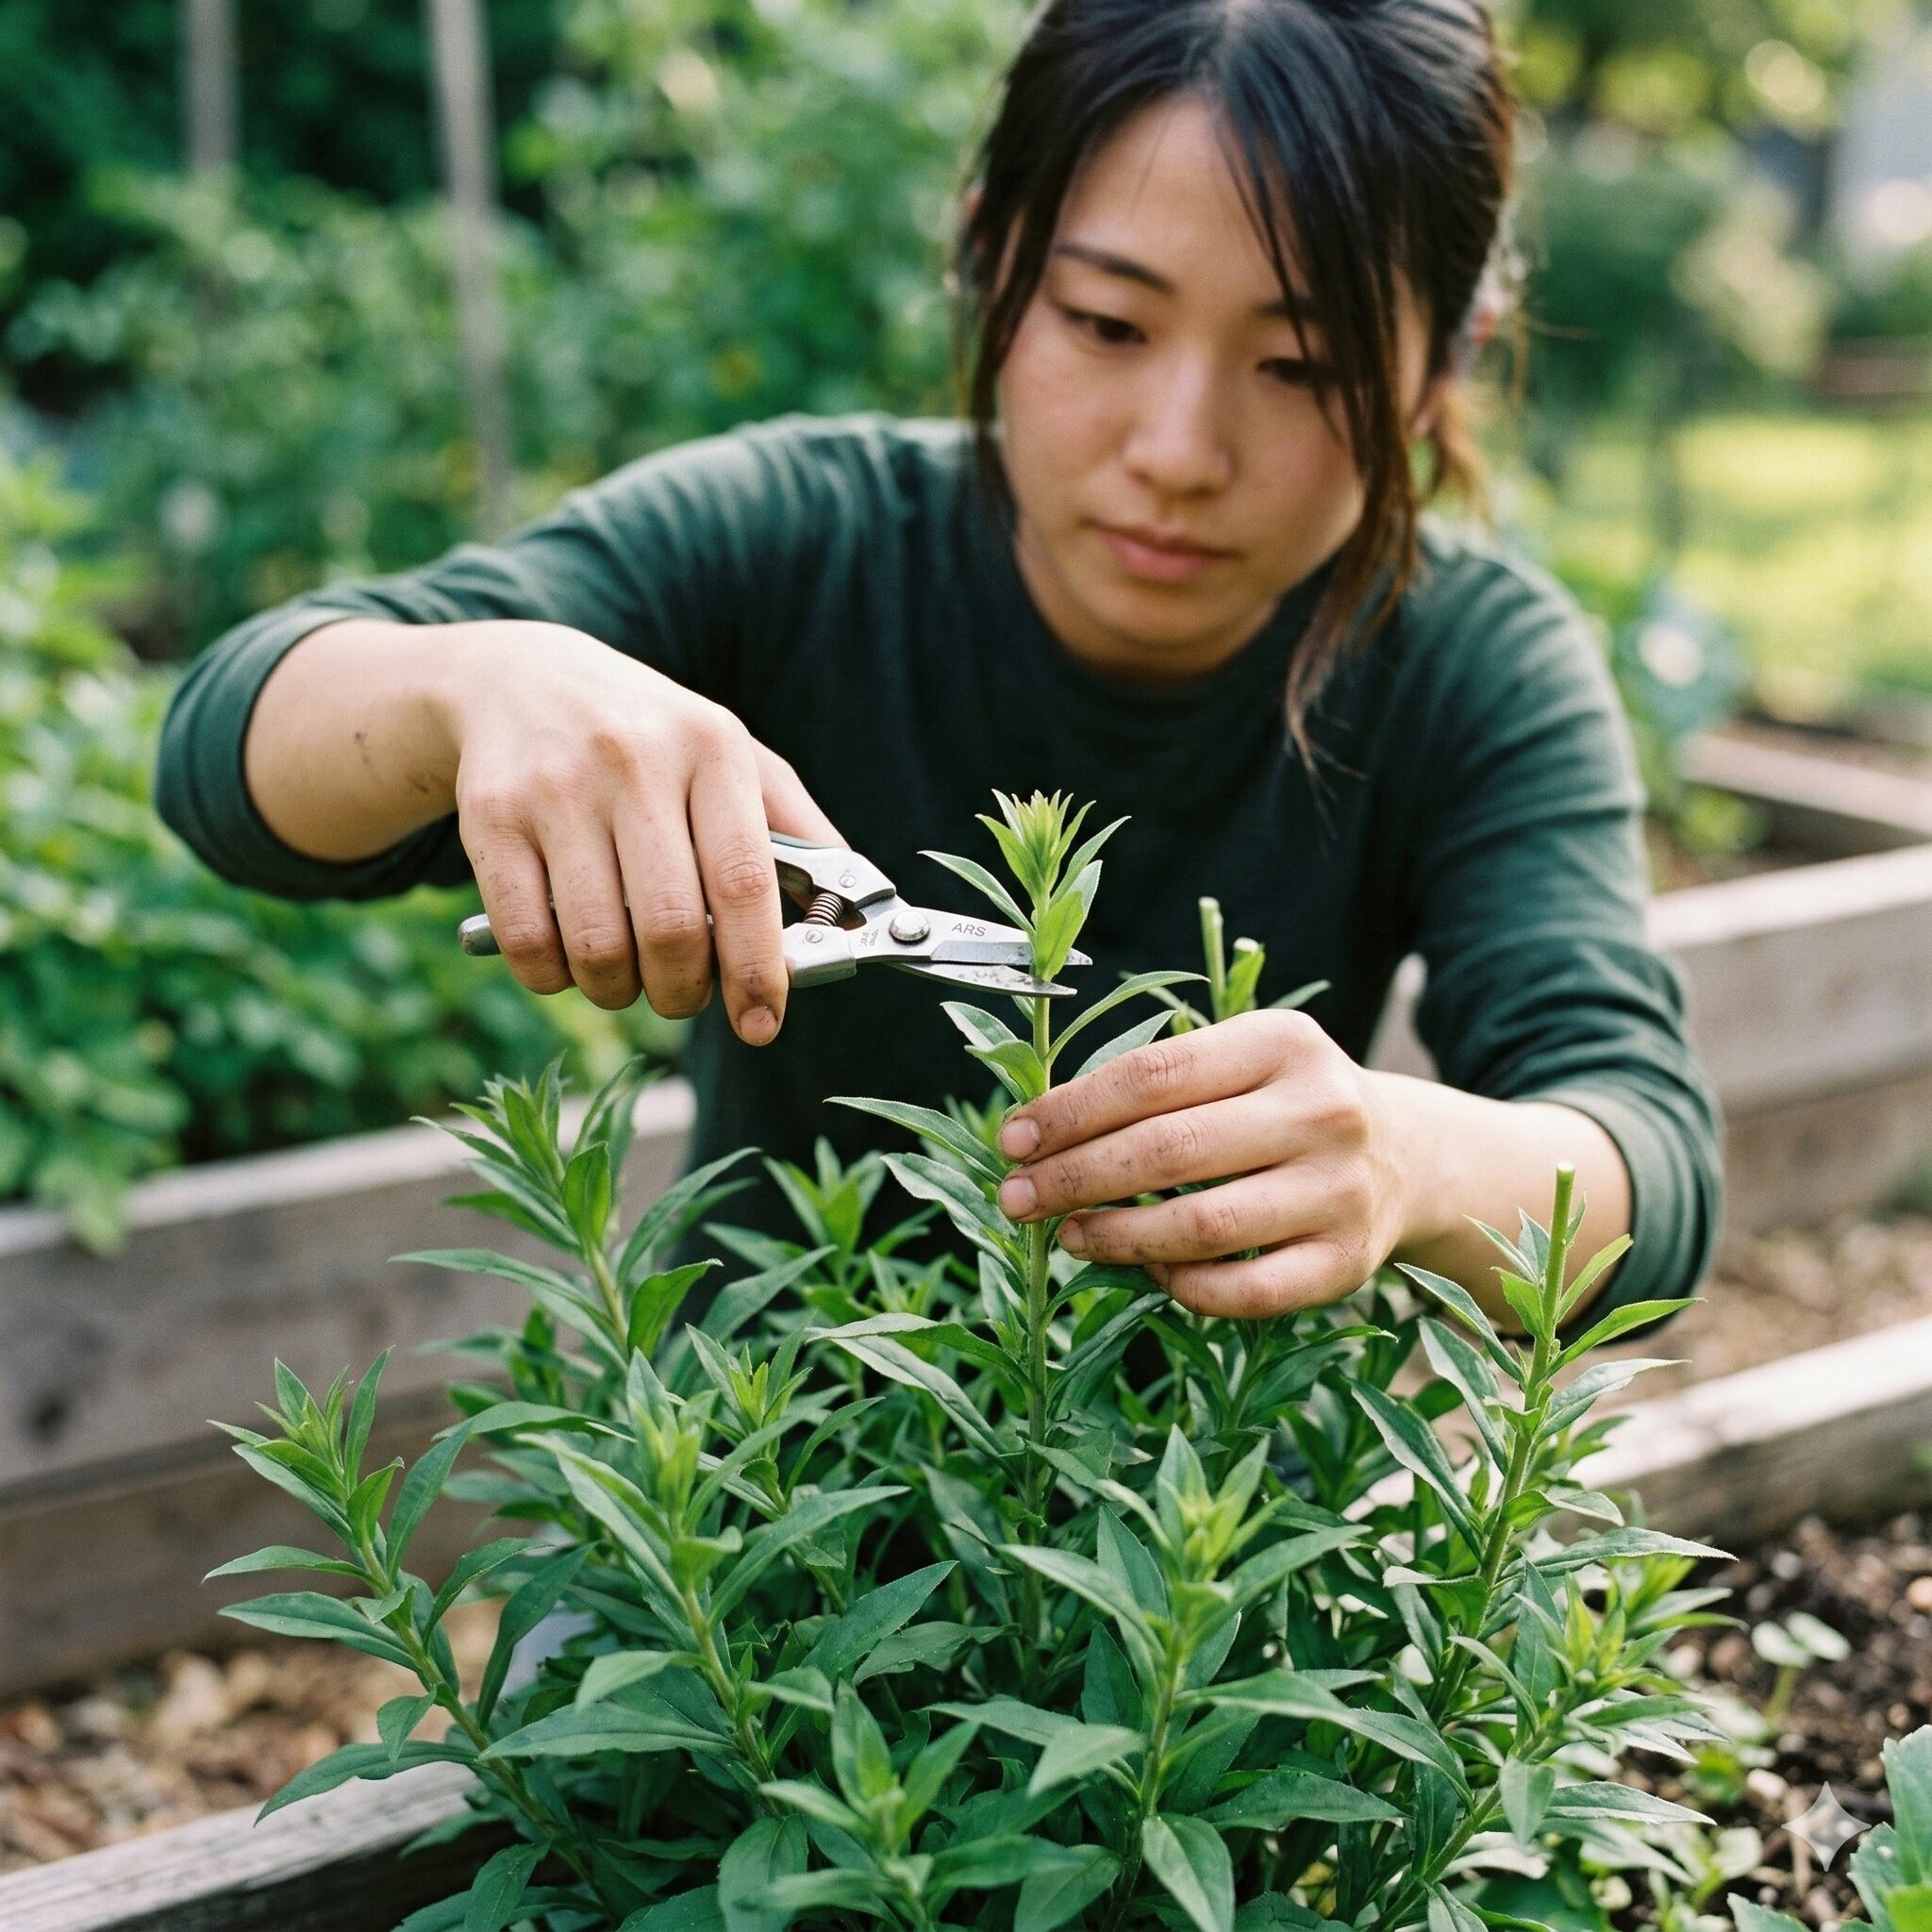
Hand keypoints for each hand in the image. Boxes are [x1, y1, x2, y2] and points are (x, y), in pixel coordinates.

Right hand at [439, 623, 842, 1039]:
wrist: (518, 679)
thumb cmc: (650, 739)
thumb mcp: (732, 758)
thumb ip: (799, 833)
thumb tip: (858, 916)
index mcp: (710, 747)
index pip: (743, 882)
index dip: (757, 968)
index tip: (762, 1021)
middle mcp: (632, 761)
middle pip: (671, 928)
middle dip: (684, 991)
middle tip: (685, 995)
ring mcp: (554, 789)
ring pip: (597, 946)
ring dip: (619, 991)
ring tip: (628, 977)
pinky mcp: (488, 818)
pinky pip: (527, 942)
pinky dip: (553, 978)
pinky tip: (568, 961)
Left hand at [993, 1010, 1410, 1317]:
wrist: (1407, 1156)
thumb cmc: (1283, 1104)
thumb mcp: (1238, 1062)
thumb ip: (1155, 1086)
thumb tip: (1036, 1134)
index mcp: (1281, 1042)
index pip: (1151, 1075)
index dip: (1070, 1111)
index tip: (1012, 1139)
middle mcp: (1320, 1110)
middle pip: (1169, 1149)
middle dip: (1075, 1177)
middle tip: (1015, 1198)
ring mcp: (1340, 1190)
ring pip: (1204, 1226)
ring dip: (1118, 1236)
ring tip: (1068, 1235)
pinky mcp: (1349, 1261)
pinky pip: (1246, 1291)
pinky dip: (1181, 1287)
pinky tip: (1144, 1272)